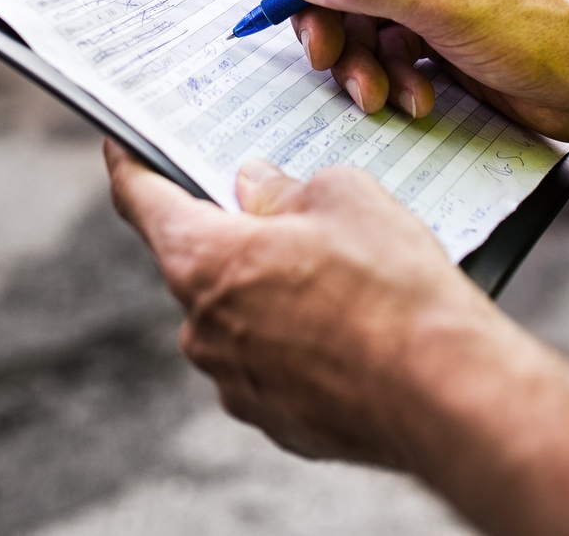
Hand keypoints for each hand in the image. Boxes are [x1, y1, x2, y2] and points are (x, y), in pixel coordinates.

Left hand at [105, 141, 568, 535]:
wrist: (447, 392)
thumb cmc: (392, 286)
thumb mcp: (343, 195)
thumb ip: (285, 187)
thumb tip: (256, 188)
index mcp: (204, 261)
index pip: (142, 201)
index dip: (131, 166)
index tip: (120, 148)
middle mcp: (204, 329)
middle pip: (198, 263)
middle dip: (234, 235)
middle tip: (286, 212)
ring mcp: (237, 382)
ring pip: (239, 318)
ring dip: (272, 293)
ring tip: (341, 278)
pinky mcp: (277, 420)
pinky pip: (272, 364)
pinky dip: (299, 343)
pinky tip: (353, 328)